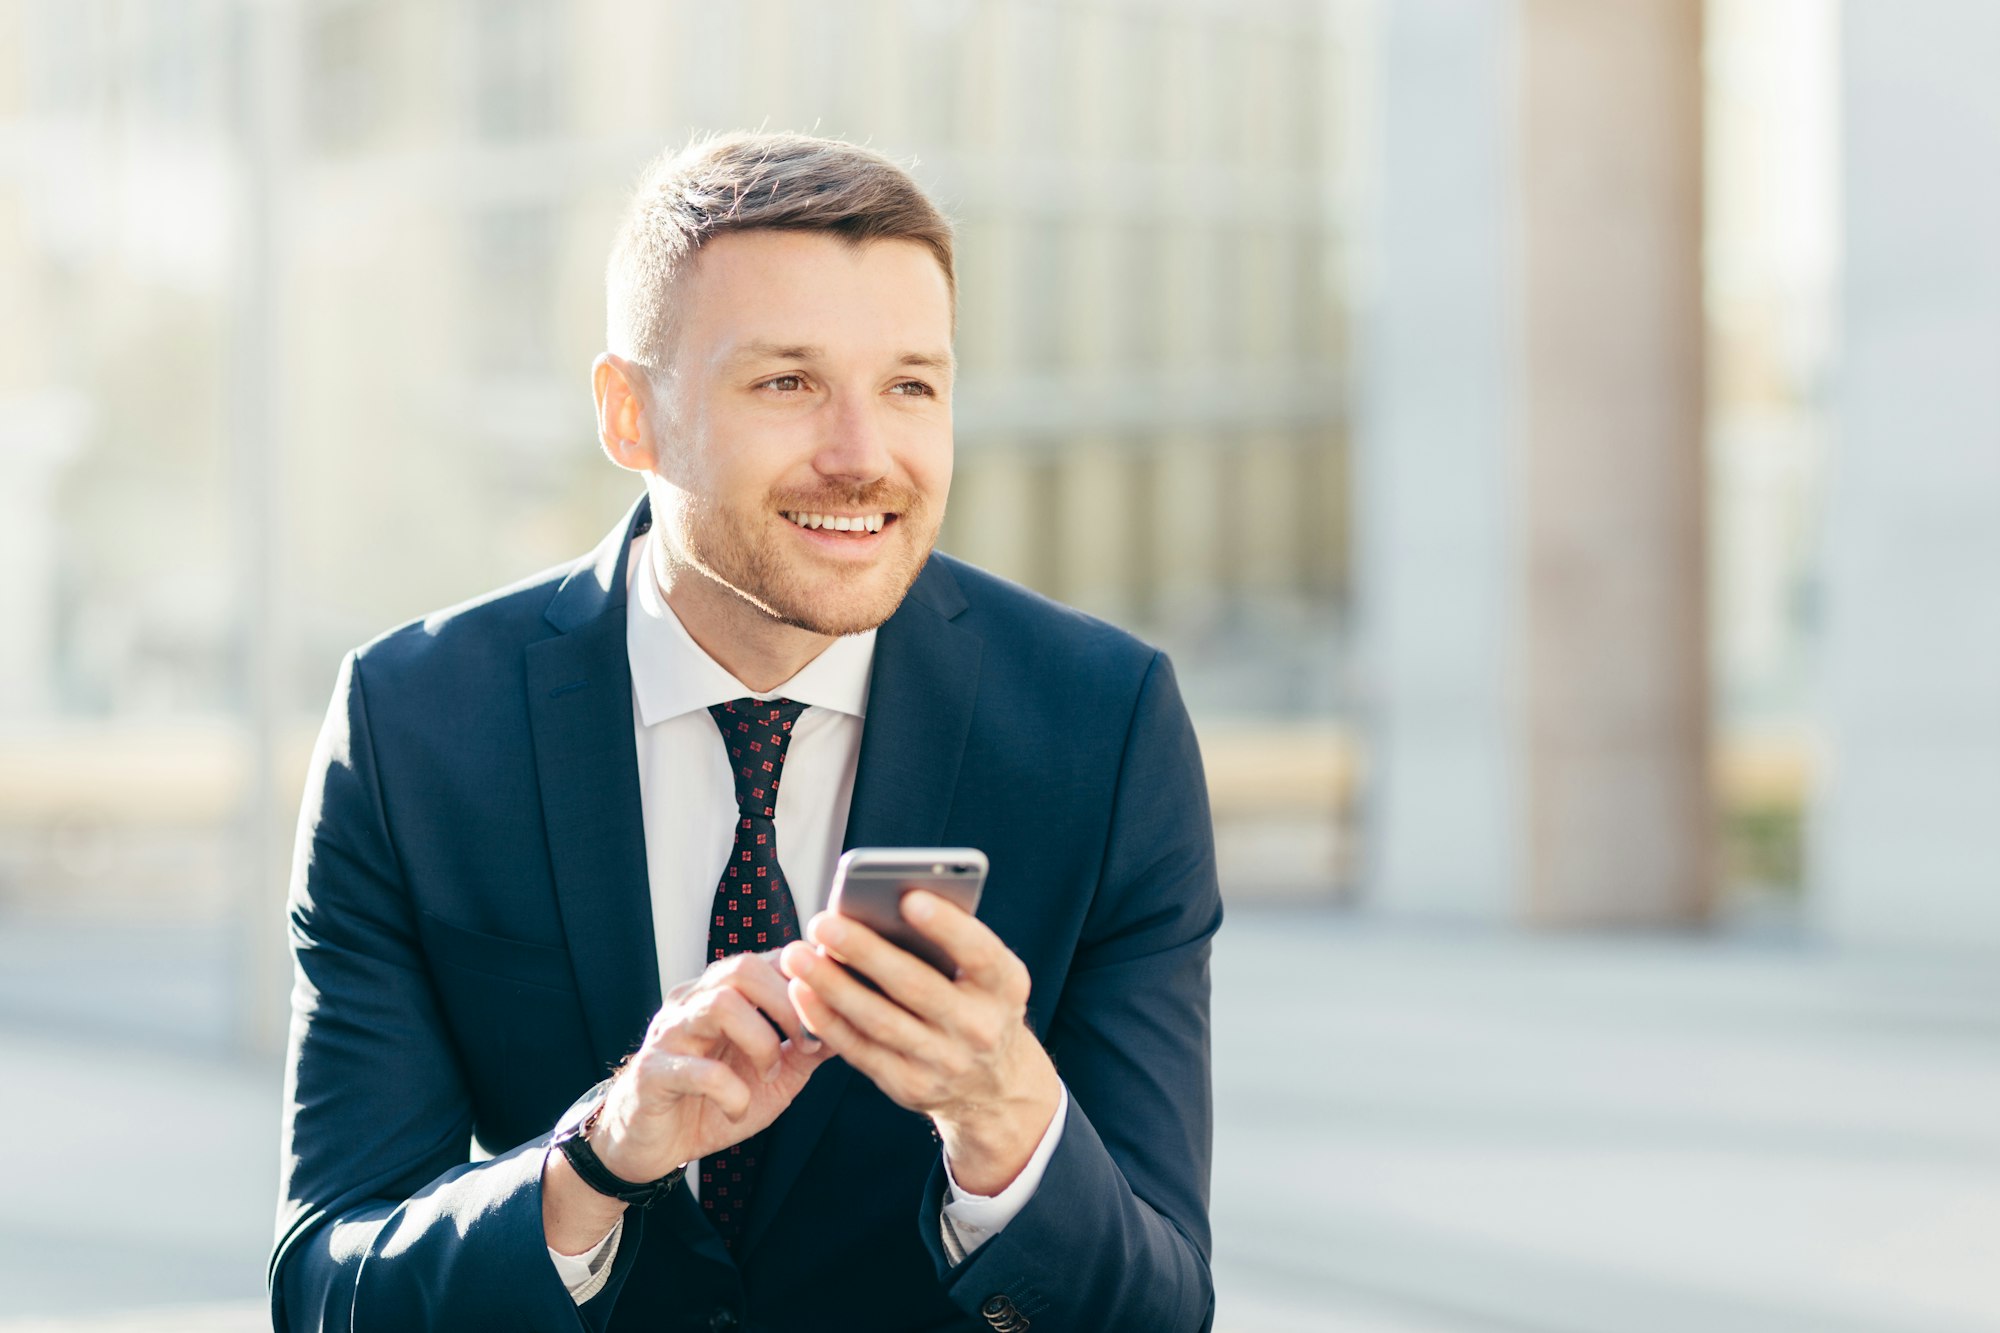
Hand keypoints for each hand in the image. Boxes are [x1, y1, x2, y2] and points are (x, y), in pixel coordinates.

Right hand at [544, 951, 829, 1252]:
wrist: (649, 1145)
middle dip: (787, 1004)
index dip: (809, 979)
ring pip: (720, 1005)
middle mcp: (694, 1002)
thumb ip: (810, 1048)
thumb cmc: (712, 1102)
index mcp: (725, 994)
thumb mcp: (775, 1076)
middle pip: (743, 968)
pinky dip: (729, 1091)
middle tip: (808, 1044)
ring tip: (771, 1073)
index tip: (837, 1010)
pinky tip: (737, 1108)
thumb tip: (858, 1020)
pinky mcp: (652, 1072)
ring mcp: (669, 1033)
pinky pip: (696, 1068)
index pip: (769, 958)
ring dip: (761, 1042)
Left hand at [780, 892, 1060, 1195]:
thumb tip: (884, 904)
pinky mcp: (910, 1086)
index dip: (946, 926)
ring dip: (833, 987)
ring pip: (880, 1021)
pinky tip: (802, 991)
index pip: (980, 953)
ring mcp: (945, 1063)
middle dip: (865, 952)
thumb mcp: (986, 974)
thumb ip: (951, 942)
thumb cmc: (977, 1002)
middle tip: (824, 922)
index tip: (907, 897)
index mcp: (1005, 986)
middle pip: (917, 987)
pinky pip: (861, 1051)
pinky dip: (827, 1021)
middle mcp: (980, 1028)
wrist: (994, 1084)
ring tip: (797, 954)